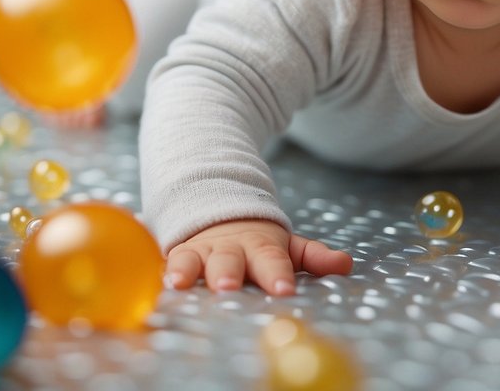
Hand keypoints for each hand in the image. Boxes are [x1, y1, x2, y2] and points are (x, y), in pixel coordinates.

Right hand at [166, 219, 352, 295]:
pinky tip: (154, 282)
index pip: (272, 261)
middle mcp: (228, 250)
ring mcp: (199, 253)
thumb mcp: (286, 245)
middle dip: (228, 274)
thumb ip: (314, 256)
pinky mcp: (174, 258)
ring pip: (192, 260)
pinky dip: (159, 271)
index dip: (277, 275)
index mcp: (260, 247)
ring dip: (187, 271)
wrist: (217, 210)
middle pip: (229, 261)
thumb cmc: (257, 243)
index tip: (284, 290)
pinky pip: (165, 263)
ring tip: (180, 284)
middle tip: (228, 286)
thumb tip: (345, 264)